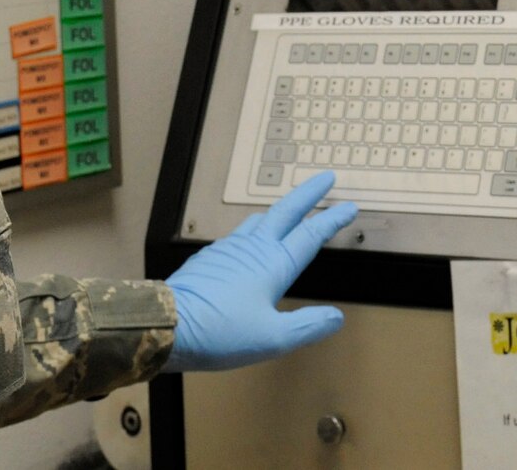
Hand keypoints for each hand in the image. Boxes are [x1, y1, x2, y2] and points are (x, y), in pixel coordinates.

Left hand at [165, 171, 358, 371]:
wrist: (167, 323)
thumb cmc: (221, 331)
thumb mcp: (273, 339)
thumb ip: (308, 327)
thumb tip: (336, 317)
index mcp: (275, 264)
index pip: (311, 235)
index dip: (332, 220)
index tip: (349, 206)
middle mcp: (254, 248)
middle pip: (287, 211)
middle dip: (309, 193)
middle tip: (326, 178)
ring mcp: (229, 249)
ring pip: (260, 219)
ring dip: (280, 210)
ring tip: (290, 210)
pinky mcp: (211, 257)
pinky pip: (239, 234)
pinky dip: (256, 228)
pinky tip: (250, 240)